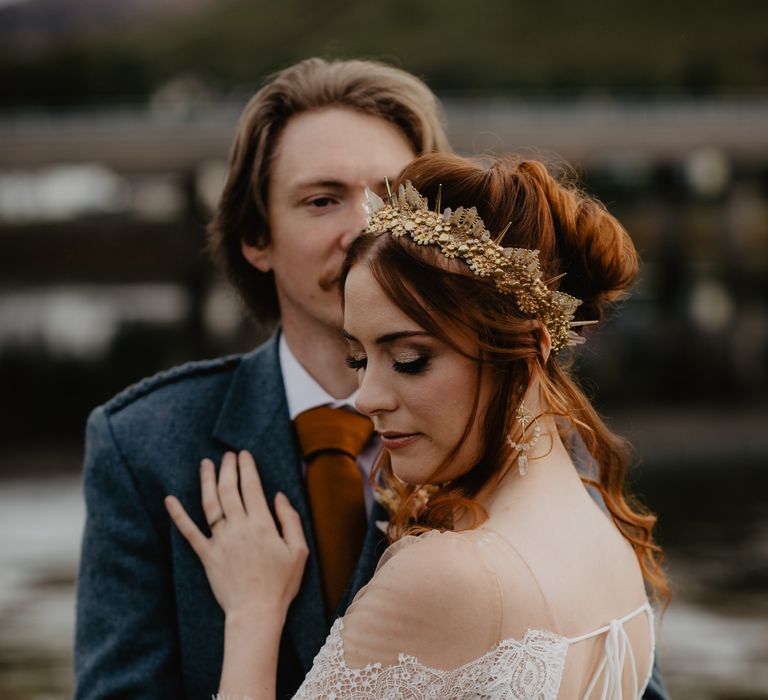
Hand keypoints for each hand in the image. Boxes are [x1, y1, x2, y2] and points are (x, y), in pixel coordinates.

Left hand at [165, 450, 308, 621]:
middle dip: (228, 468)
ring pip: (210, 504)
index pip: (252, 487)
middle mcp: (238, 528)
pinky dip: (178, 515)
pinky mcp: (206, 555)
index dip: (247, 468)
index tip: (244, 454)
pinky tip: (169, 500)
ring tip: (205, 464)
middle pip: (229, 490)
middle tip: (227, 455)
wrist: (256, 613)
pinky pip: (189, 532)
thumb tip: (279, 495)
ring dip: (207, 481)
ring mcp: (220, 541)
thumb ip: (290, 520)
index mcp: (262, 524)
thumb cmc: (281, 584)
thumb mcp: (299, 550)